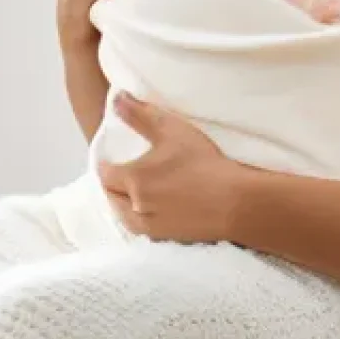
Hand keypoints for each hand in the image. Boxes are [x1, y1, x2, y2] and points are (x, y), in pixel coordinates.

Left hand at [99, 92, 243, 243]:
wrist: (234, 203)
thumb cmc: (203, 163)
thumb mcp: (171, 129)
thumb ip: (140, 114)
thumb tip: (115, 99)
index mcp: (133, 180)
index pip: (105, 174)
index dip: (105, 165)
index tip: (109, 159)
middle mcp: (135, 207)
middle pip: (111, 197)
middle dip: (111, 185)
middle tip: (118, 176)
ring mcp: (151, 227)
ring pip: (124, 217)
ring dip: (123, 205)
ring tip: (131, 196)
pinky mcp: (167, 239)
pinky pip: (143, 230)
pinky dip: (140, 220)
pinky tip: (152, 214)